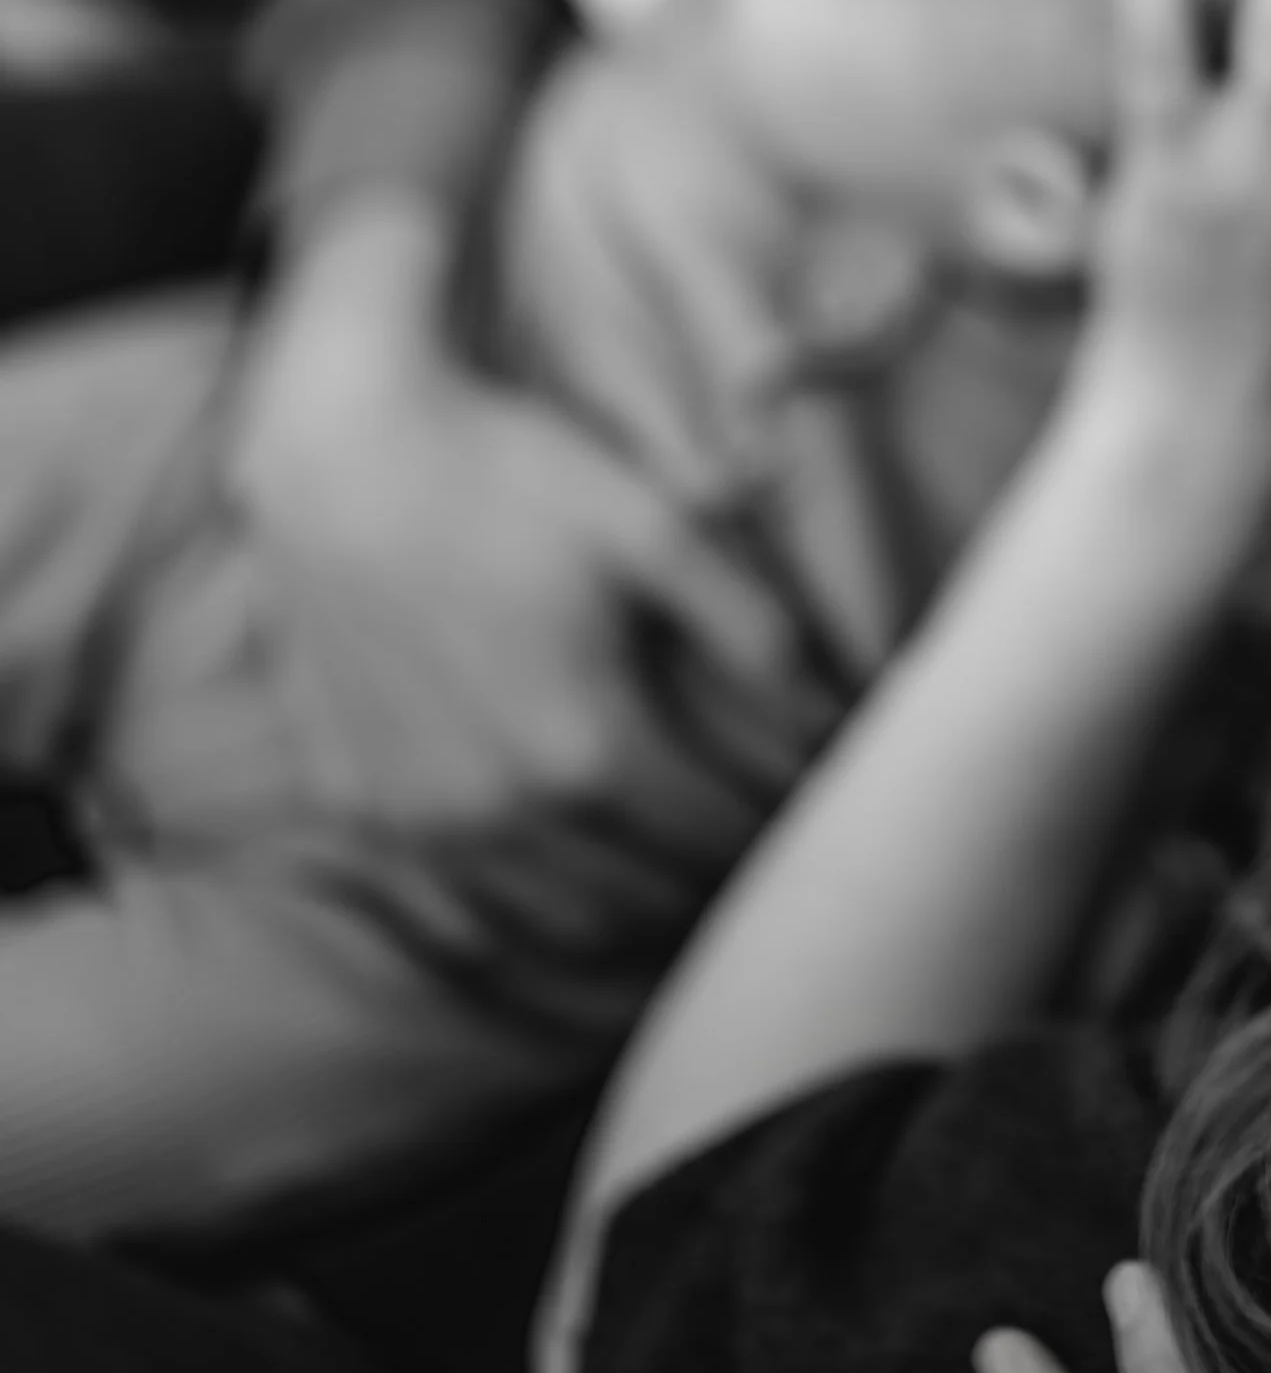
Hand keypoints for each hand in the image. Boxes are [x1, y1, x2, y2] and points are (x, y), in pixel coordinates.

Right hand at [231, 192, 807, 872]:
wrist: (342, 454)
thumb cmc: (509, 478)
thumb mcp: (655, 528)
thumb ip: (750, 628)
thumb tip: (826, 712)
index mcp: (589, 750)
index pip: (715, 836)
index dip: (773, 822)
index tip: (804, 804)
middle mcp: (502, 812)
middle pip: (644, 894)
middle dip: (709, 871)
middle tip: (743, 833)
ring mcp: (420, 820)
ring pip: (554, 918)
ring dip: (622, 899)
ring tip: (661, 852)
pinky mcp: (358, 805)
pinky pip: (460, 888)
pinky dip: (522, 883)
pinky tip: (549, 836)